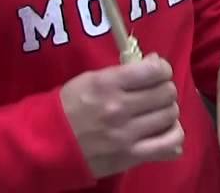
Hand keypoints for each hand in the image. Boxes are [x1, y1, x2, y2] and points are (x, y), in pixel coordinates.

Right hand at [60, 55, 183, 178]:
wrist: (45, 144)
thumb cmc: (68, 107)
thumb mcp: (91, 80)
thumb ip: (124, 72)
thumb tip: (155, 63)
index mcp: (107, 84)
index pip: (155, 71)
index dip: (162, 68)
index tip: (157, 71)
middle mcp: (119, 108)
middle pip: (166, 93)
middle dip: (165, 89)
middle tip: (156, 93)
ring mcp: (126, 135)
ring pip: (170, 116)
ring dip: (168, 111)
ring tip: (157, 112)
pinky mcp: (130, 157)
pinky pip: (169, 145)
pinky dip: (174, 136)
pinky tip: (165, 131)